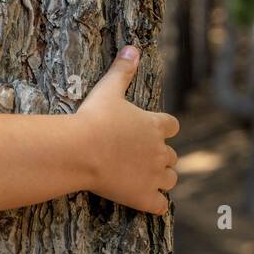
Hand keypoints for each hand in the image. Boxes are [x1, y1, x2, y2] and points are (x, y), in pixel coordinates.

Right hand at [75, 45, 179, 213]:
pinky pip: (160, 205)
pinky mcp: (143, 197)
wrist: (80, 150)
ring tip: (142, 179)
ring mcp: (153, 176)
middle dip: (160, 157)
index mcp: (154, 126)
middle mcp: (160, 151)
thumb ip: (122, 70)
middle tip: (138, 158)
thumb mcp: (107, 90)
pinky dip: (155, 204)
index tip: (151, 132)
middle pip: (172, 155)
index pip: (172, 126)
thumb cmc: (92, 120)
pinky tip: (143, 201)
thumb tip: (133, 47)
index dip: (163, 129)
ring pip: (170, 179)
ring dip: (160, 179)